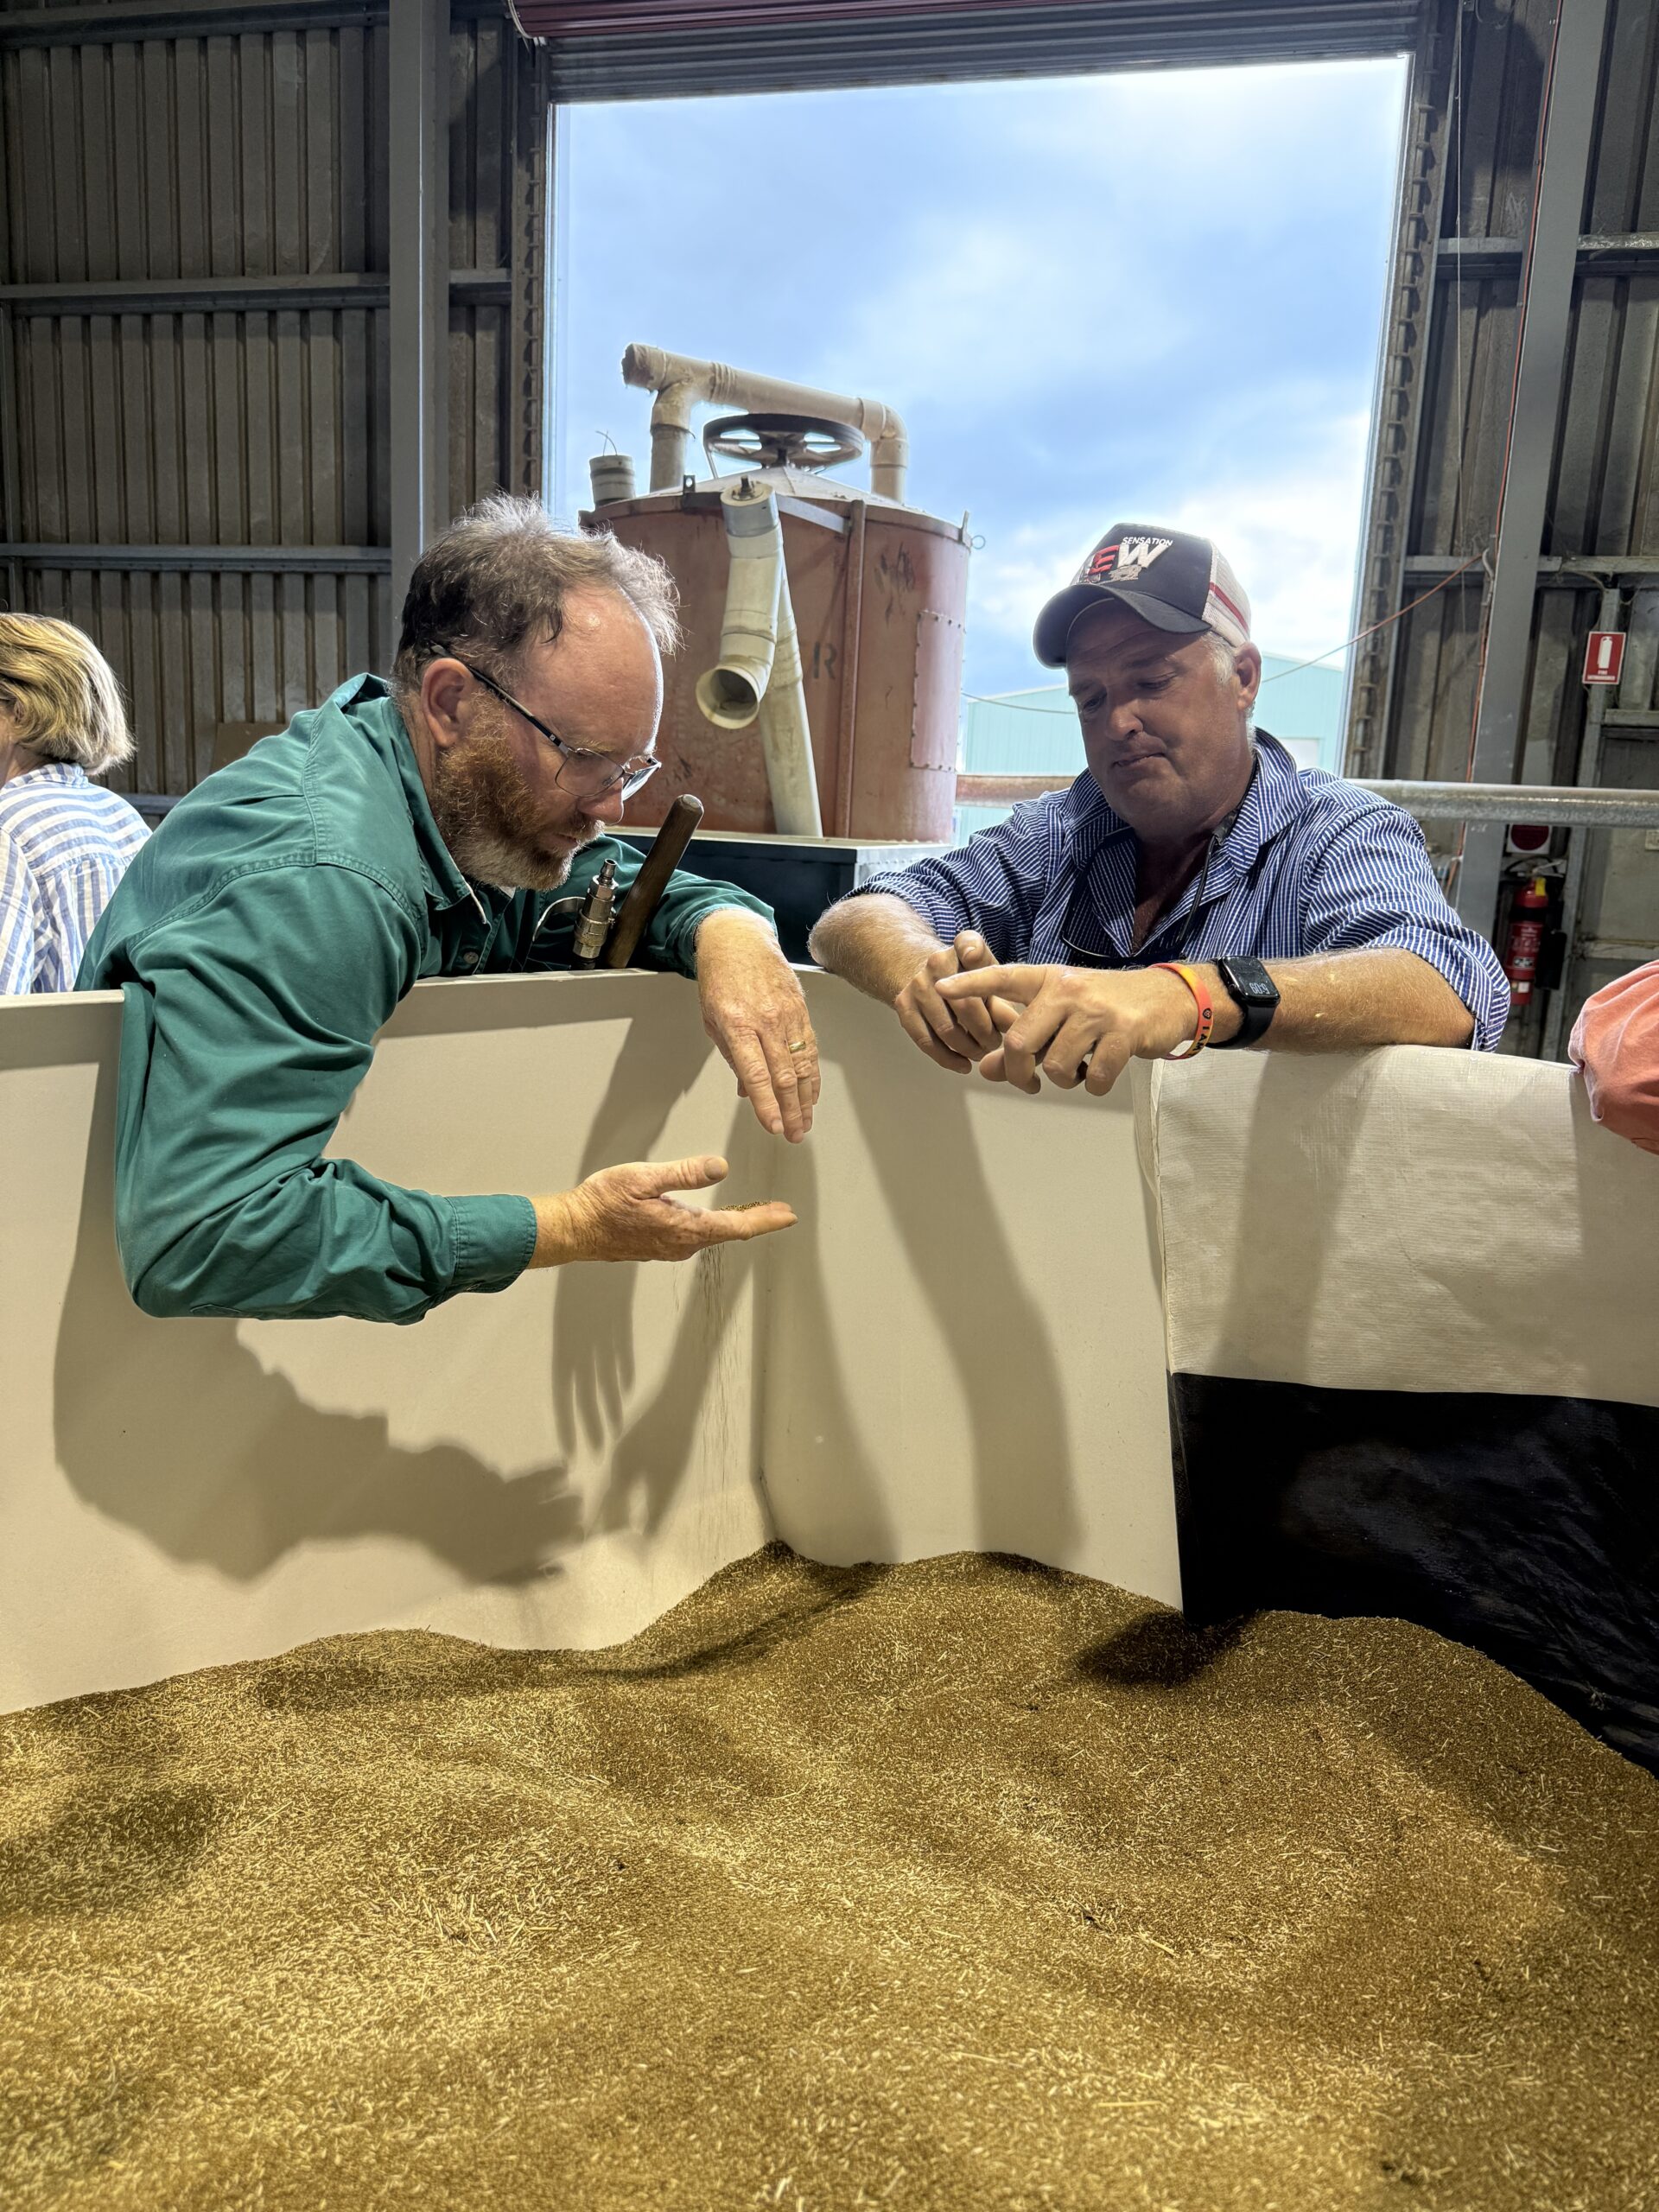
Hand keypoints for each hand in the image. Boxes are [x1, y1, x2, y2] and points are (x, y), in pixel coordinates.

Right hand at [531, 1155, 795, 1265]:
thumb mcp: (644, 1178)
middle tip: (781, 1212)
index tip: (788, 1215)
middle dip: (758, 1220)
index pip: (737, 1225)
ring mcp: (670, 1247)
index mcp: (685, 1228)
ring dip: (737, 1223)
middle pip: (730, 1232)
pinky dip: (716, 1225)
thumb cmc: (603, 1203)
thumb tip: (721, 1167)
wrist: (573, 1229)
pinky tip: (716, 1218)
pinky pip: (697, 1236)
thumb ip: (685, 1173)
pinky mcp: (659, 1245)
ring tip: (756, 1212)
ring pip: (713, 1235)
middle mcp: (682, 1244)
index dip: (766, 1219)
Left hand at [695, 909, 818, 1141]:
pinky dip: (813, 1076)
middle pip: (783, 1076)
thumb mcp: (712, 1020)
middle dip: (789, 1111)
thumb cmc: (720, 979)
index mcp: (737, 1025)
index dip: (766, 1104)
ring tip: (804, 1123)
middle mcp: (766, 1021)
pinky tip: (812, 1095)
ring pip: (801, 1066)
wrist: (740, 940)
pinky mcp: (801, 1011)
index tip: (772, 1126)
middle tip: (793, 1135)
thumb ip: (731, 1057)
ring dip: (804, 1100)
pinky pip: (810, 1049)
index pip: (756, 1074)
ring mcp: (787, 1016)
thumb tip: (748, 1090)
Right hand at [893, 929, 1021, 1071]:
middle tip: (996, 1044)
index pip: (967, 944)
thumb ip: (1003, 1001)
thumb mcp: (991, 979)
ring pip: (946, 1028)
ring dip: (968, 1049)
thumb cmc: (970, 982)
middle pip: (964, 1003)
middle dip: (985, 1032)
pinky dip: (947, 1058)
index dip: (970, 950)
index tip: (972, 957)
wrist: (929, 977)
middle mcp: (936, 962)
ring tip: (982, 1054)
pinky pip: (926, 1041)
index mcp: (962, 948)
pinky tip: (963, 1064)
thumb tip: (1014, 1029)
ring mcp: (917, 984)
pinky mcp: (903, 1006)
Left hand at [935, 962, 1201, 1095]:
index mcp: (1048, 980)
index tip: (939, 986)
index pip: (1002, 977)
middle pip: (1021, 1042)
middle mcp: (1068, 991)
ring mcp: (1096, 1012)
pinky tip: (1101, 1072)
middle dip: (1019, 1073)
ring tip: (1079, 1067)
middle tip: (1030, 1083)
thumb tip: (988, 1069)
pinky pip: (1093, 1078)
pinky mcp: (1123, 1034)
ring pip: (1056, 1065)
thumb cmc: (1104, 1007)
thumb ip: (1025, 1037)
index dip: (970, 984)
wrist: (1165, 998)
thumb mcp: (1061, 1014)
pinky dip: (1094, 1085)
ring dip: (1064, 1079)